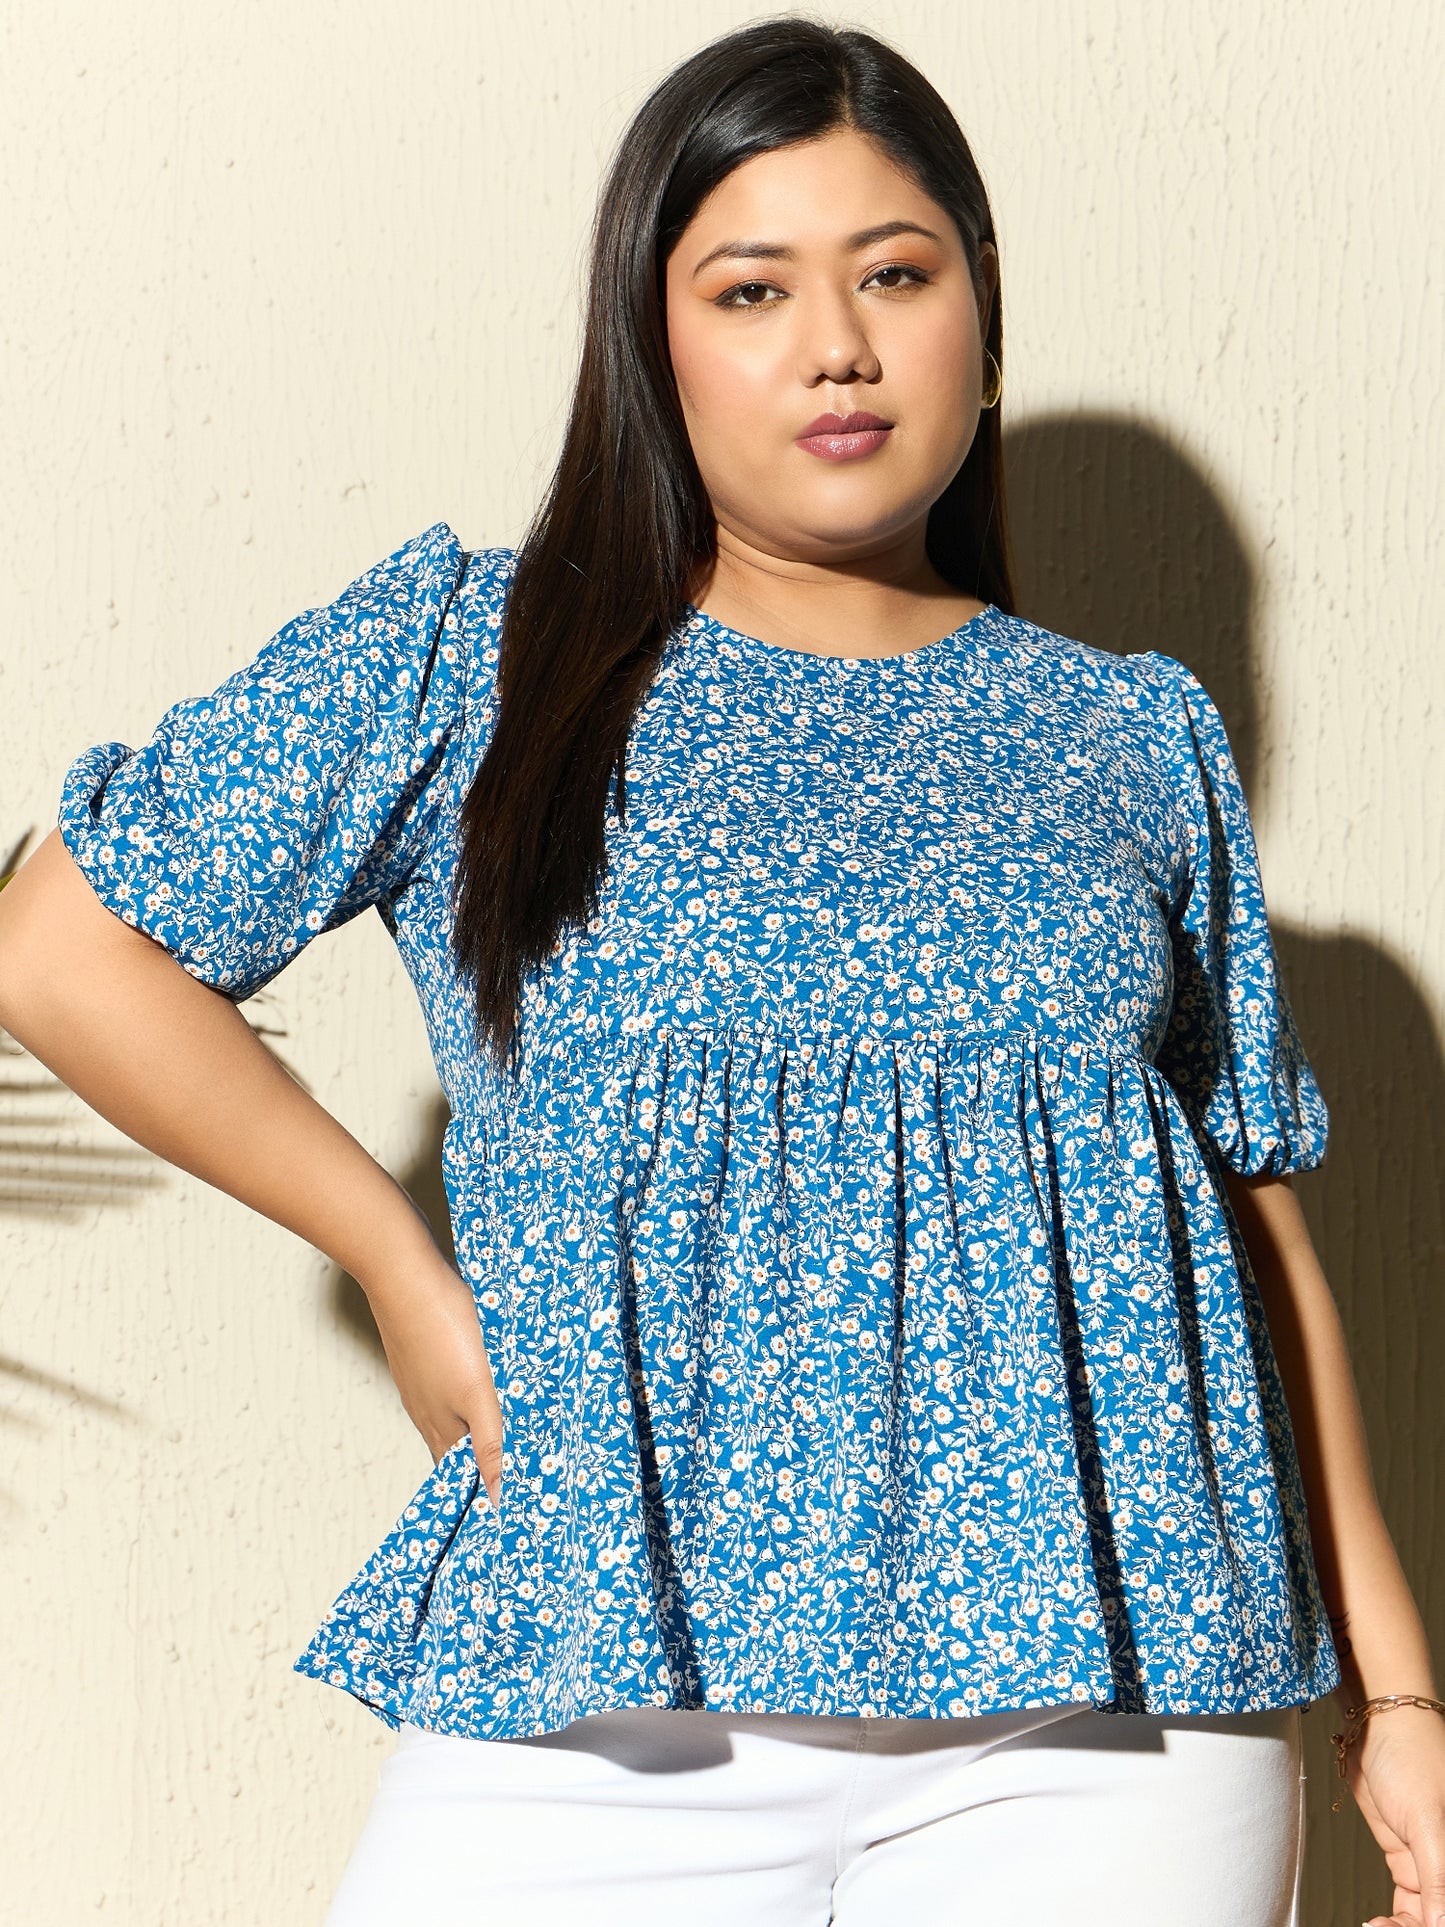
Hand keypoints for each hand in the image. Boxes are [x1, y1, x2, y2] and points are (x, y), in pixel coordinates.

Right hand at [362, 1250, 503, 1513]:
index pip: (461, 1479)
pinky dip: (467, 1401)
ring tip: (501, 1441)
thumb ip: (489, 1442)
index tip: (505, 1511)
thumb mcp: (476, 1391)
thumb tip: (497, 1498)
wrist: (401, 1271)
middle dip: (481, 1468)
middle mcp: (427, 1411)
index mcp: (441, 1426)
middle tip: (512, 1481)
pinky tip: (479, 1389)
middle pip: (456, 1452)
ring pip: (451, 1420)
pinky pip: (447, 1390)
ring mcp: (421, 1383)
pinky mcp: (423, 1356)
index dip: (482, 1494)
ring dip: (476, 1434)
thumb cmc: (441, 1329)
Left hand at [1342, 1703, 1444, 1925]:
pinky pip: (1409, 1904)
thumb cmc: (1414, 1756)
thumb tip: (1441, 1923)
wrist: (1378, 1725)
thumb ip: (1438, 1877)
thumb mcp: (1428, 1821)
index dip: (1439, 1923)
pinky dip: (1396, 1921)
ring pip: (1427, 1917)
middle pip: (1442, 1914)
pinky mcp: (1407, 1857)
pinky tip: (1378, 1924)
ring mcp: (1432, 1862)